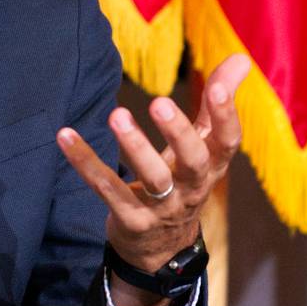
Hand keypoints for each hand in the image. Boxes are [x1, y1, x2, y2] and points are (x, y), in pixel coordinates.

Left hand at [57, 54, 249, 305]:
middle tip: (159, 102)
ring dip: (134, 146)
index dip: (227, 115)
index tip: (217, 86)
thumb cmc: (184, 179)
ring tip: (117, 115)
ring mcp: (162, 207)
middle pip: (193, 161)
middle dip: (178, 132)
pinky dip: (85, 162)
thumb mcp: (204, 144)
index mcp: (212, 165)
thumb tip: (241, 58)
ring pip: (153, 178)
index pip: (227, 141)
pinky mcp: (131, 219)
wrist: (162, 248)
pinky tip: (65, 135)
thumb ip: (216, 102)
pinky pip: (106, 188)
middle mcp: (192, 187)